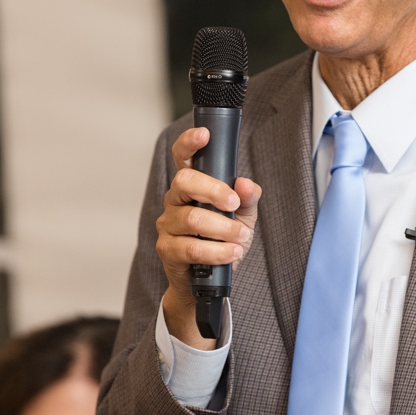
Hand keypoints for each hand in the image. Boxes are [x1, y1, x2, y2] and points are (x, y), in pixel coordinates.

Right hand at [155, 126, 261, 347]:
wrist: (209, 280)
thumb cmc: (224, 239)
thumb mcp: (243, 216)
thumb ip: (248, 197)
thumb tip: (246, 184)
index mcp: (191, 187)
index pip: (184, 158)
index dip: (189, 143)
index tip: (204, 134)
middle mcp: (175, 201)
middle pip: (184, 182)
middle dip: (213, 190)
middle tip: (233, 203)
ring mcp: (168, 225)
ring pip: (192, 218)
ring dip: (223, 228)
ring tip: (241, 237)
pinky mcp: (168, 250)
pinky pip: (191, 247)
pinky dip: (217, 251)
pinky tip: (232, 254)